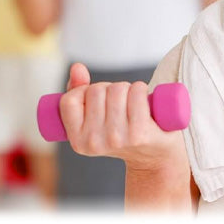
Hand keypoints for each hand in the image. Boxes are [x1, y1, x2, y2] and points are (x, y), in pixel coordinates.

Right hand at [59, 63, 184, 169]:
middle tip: (120, 104)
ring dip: (127, 89)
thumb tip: (77, 67)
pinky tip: (144, 101)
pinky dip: (142, 89)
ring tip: (132, 104)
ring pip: (117, 89)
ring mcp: (117, 138)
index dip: (83, 91)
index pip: (69, 100)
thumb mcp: (94, 119)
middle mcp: (94, 142)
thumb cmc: (122, 132)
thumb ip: (78, 92)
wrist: (154, 157)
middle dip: (109, 89)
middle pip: (96, 90)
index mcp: (77, 141)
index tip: (97, 99)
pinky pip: (137, 92)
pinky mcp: (139, 133)